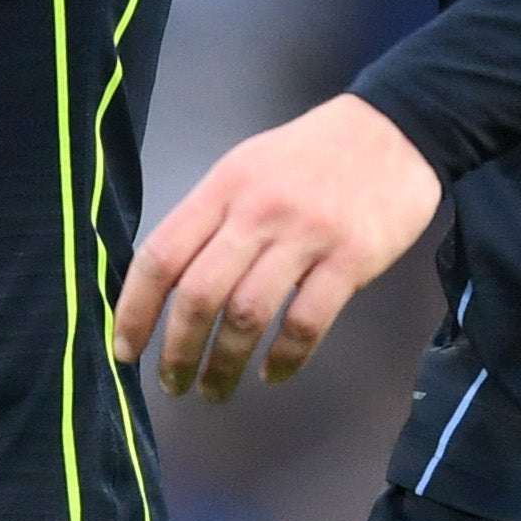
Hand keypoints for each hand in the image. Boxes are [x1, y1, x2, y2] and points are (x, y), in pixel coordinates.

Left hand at [112, 95, 443, 398]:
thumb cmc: (309, 154)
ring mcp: (306, 237)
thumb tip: (170, 283)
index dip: (134, 310)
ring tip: (214, 390)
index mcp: (222, 189)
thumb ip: (210, 219)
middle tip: (172, 384)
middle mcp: (256, 213)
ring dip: (225, 364)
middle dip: (178, 350)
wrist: (395, 129)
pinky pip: (307, 322)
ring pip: (248, 315)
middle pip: (199, 294)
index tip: (125, 351)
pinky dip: (285, 357)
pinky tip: (273, 374)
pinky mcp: (352, 259)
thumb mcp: (245, 168)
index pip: (161, 256)